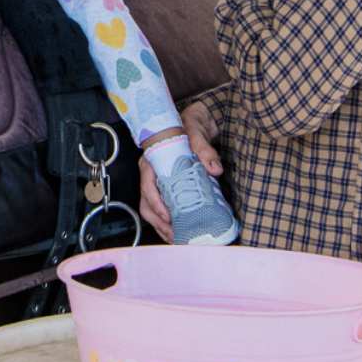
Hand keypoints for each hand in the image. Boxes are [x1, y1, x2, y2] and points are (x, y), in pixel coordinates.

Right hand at [138, 102, 224, 240]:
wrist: (194, 124)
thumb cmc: (190, 127)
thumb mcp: (197, 135)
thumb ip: (206, 150)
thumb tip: (215, 168)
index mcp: (153, 160)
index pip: (147, 185)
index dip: (156, 203)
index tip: (168, 216)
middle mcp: (150, 172)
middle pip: (146, 202)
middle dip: (159, 221)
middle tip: (174, 233)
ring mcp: (155, 181)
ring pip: (150, 208)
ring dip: (161, 225)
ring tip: (175, 237)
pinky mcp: (164, 187)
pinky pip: (158, 207)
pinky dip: (165, 222)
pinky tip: (175, 230)